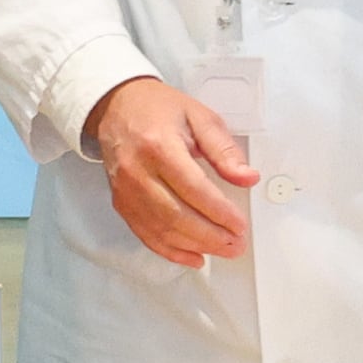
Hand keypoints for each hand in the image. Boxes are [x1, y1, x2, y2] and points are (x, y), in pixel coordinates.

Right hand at [85, 75, 257, 268]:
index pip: (194, 189)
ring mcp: (126, 190)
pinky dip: (170, 250)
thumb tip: (247, 177)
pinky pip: (145, 233)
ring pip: (161, 229)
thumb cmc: (158, 109)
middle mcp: (137, 171)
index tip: (240, 224)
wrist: (115, 106)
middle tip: (236, 243)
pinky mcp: (121, 201)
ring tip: (222, 249)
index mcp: (159, 146)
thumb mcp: (200, 117)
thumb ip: (224, 149)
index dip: (220, 212)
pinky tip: (192, 256)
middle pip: (176, 215)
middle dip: (211, 236)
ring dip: (195, 246)